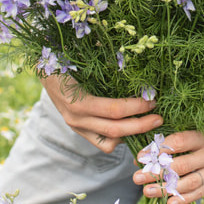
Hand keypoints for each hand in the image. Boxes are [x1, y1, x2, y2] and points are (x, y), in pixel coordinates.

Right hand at [42, 74, 162, 153]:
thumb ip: (106, 66)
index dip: (137, 106)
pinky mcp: (79, 131)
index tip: (152, 99)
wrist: (44, 70)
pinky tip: (129, 126)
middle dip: (141, 125)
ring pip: (109, 141)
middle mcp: (76, 118)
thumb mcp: (82, 62)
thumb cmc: (66, 61)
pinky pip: (102, 142)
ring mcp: (77, 127)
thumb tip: (133, 63)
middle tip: (159, 118)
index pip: (114, 110)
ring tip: (148, 124)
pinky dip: (118, 138)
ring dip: (132, 135)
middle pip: (115, 129)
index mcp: (78, 101)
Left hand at [133, 94, 203, 203]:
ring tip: (146, 191)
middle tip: (137, 177)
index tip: (140, 156)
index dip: (158, 150)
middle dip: (157, 173)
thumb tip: (143, 155)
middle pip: (182, 165)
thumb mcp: (195, 122)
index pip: (179, 142)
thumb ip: (172, 135)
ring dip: (166, 189)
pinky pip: (199, 193)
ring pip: (190, 182)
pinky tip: (168, 203)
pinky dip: (183, 199)